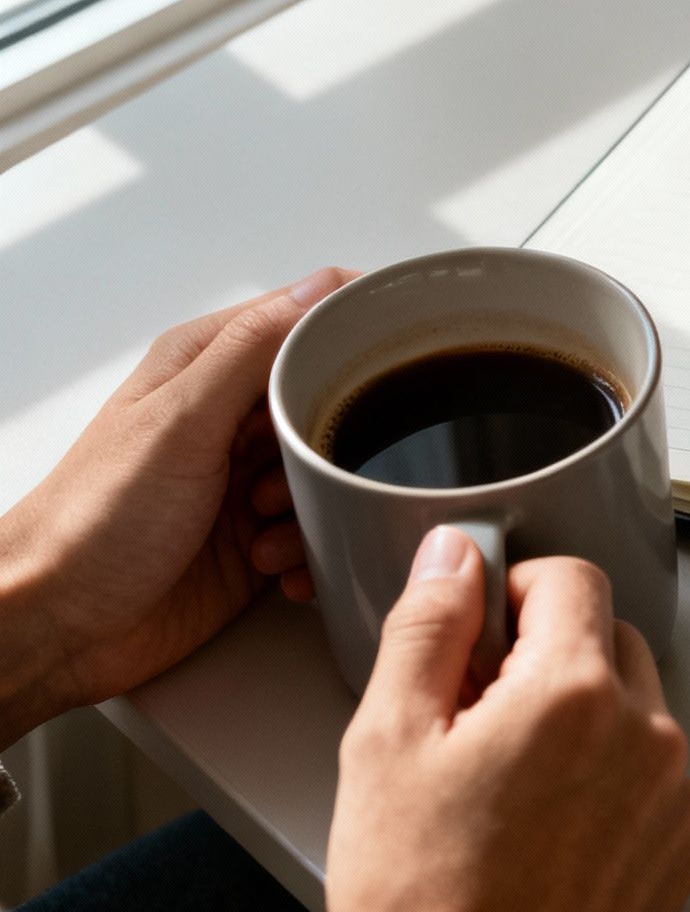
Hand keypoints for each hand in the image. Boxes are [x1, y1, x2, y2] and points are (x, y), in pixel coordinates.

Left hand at [0, 269, 353, 745]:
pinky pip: (324, 533)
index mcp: (209, 365)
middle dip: (340, 444)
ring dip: (322, 508)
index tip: (405, 351)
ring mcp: (246, 477)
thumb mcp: (180, 420)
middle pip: (336, 401)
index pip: (306, 317)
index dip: (357, 328)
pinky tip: (278, 569)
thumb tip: (320, 287)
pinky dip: (314, 554)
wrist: (62, 624)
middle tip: (308, 473)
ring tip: (267, 528)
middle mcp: (230, 416)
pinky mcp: (260, 535)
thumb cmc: (94, 520)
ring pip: (337, 473)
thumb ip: (251, 350)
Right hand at [328, 528, 689, 911]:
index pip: (571, 576)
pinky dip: (609, 779)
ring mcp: (673, 794)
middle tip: (479, 713)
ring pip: (634, 707)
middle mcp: (646, 734)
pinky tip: (545, 827)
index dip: (515, 591)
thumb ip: (427, 627)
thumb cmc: (425, 906)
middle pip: (608, 637)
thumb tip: (452, 558)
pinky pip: (652, 774)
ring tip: (507, 785)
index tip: (483, 628)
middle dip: (547, 655)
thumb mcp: (387, 744)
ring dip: (581, 718)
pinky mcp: (683, 845)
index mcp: (574, 693)